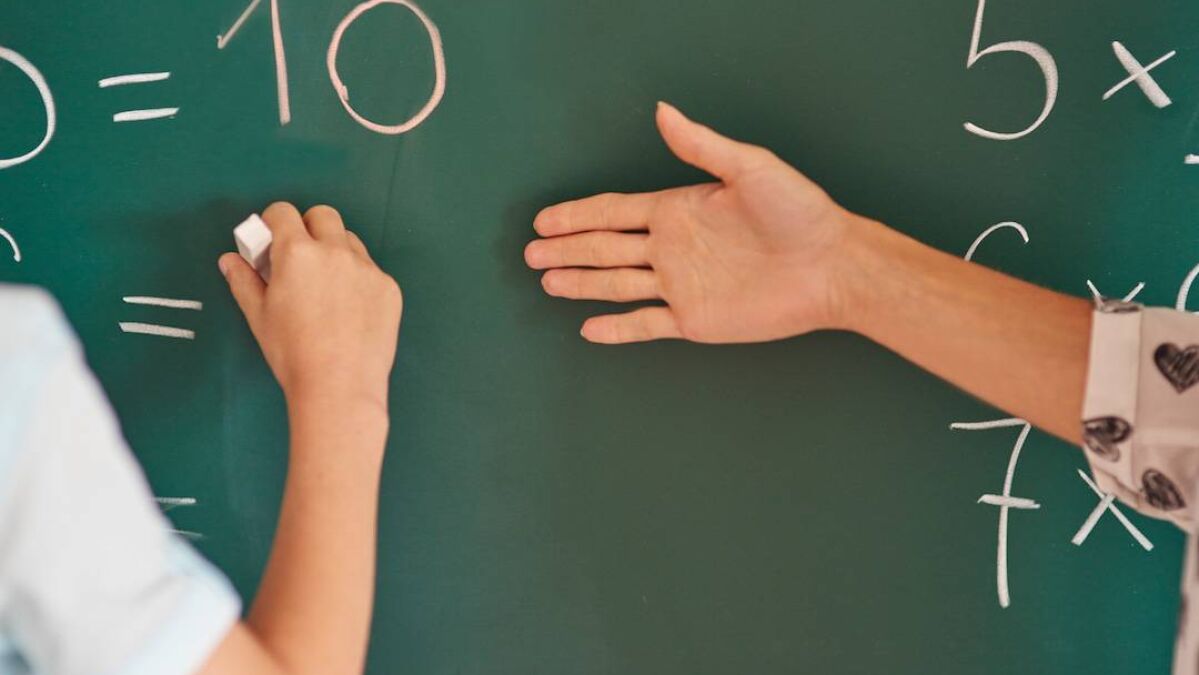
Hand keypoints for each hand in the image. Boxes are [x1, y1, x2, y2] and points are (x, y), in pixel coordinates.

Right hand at [219, 202, 401, 410]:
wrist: (340, 386)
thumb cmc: (292, 353)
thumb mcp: (258, 316)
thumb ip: (243, 281)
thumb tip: (230, 260)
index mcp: (297, 252)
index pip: (283, 212)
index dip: (273, 222)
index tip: (271, 240)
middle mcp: (336, 251)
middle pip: (323, 216)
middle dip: (308, 228)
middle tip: (299, 258)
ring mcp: (367, 268)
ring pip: (350, 241)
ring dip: (335, 251)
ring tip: (325, 287)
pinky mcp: (389, 288)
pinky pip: (370, 271)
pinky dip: (357, 279)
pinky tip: (349, 310)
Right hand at [525, 102, 872, 343]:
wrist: (831, 266)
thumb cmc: (799, 212)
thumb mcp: (750, 168)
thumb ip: (701, 146)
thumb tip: (663, 111)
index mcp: (678, 210)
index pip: (614, 212)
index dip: (577, 215)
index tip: (544, 220)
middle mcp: (672, 247)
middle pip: (605, 248)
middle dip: (567, 249)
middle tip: (530, 254)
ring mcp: (681, 285)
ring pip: (616, 284)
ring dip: (581, 283)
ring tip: (547, 282)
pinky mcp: (694, 319)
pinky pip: (646, 324)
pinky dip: (618, 328)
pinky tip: (590, 328)